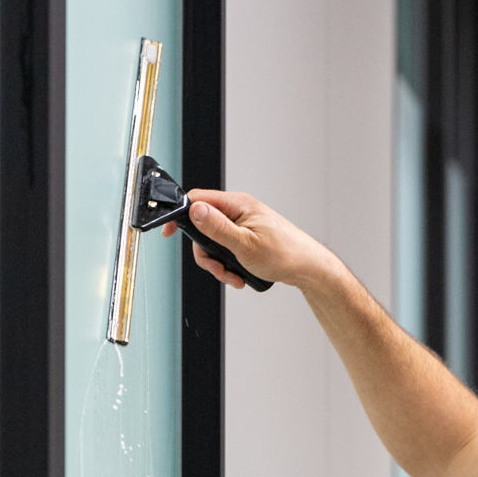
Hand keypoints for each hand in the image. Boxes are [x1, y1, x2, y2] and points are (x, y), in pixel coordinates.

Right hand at [160, 189, 349, 292]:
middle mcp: (239, 211)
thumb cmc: (285, 254)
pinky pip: (227, 249)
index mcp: (238, 204)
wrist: (308, 268)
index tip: (169, 232)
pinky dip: (229, 265)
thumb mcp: (245, 244)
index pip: (197, 199)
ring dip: (219, 264)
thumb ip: (217, 227)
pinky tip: (240, 276)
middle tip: (218, 268)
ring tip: (233, 277)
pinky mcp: (247, 238)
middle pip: (203, 227)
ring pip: (214, 242)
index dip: (180, 215)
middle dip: (206, 253)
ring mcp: (243, 225)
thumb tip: (194, 210)